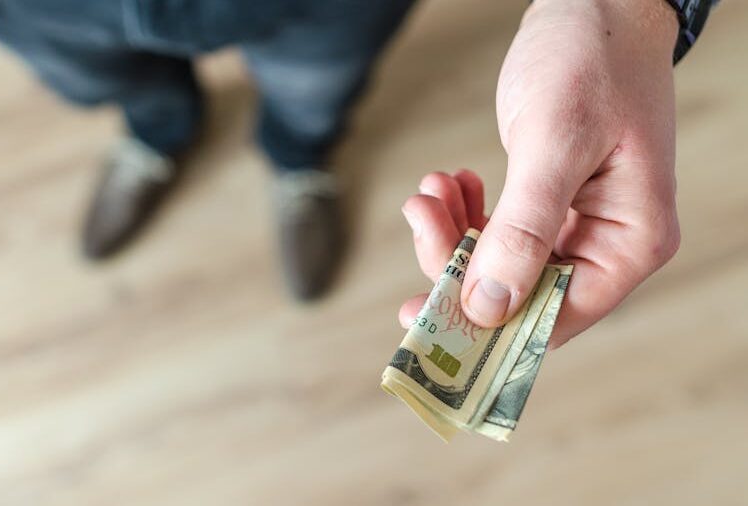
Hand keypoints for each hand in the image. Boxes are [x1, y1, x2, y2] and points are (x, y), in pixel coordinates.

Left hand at [400, 0, 681, 347]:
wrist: (595, 7)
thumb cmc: (593, 60)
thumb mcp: (555, 140)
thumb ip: (523, 227)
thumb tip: (488, 306)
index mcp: (629, 241)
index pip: (554, 317)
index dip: (487, 326)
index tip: (423, 317)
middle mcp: (607, 244)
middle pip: (518, 294)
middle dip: (458, 264)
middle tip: (421, 218)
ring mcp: (577, 225)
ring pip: (498, 264)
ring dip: (453, 234)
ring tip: (430, 191)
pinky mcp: (548, 204)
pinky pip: (497, 232)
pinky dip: (464, 214)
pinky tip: (449, 184)